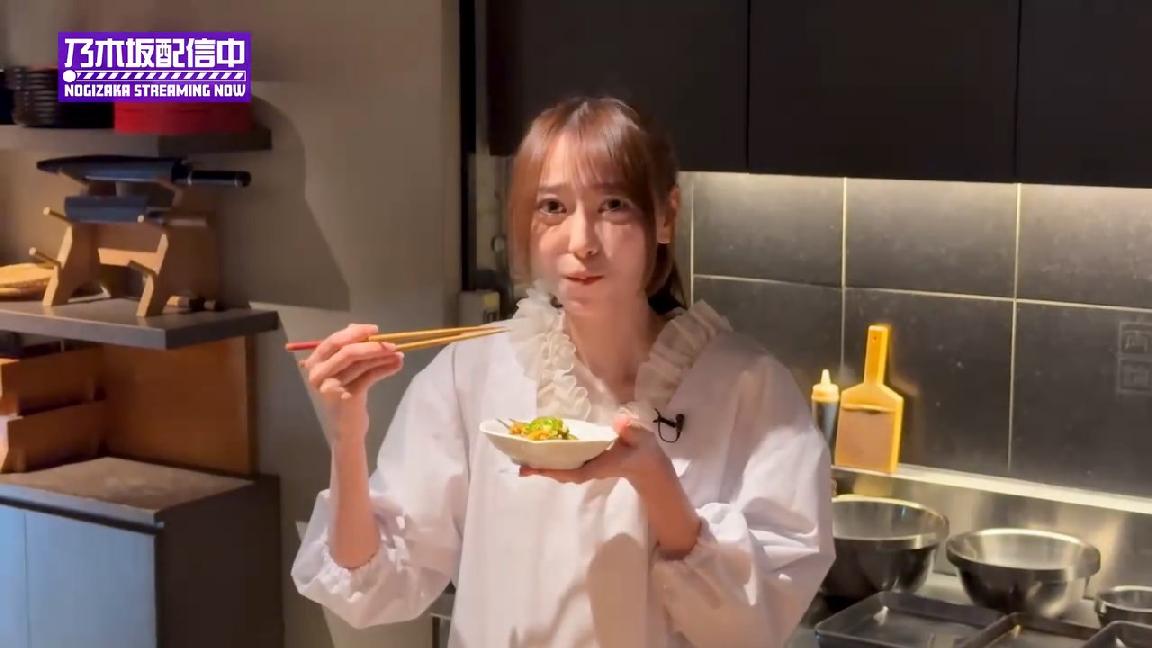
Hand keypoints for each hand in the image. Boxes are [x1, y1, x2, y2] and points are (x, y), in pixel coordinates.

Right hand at [300, 323, 404, 444]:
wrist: (346, 427)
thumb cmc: (345, 394)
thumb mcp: (344, 371)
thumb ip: (349, 349)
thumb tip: (367, 330)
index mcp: (314, 363)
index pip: (333, 341)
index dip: (355, 333)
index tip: (376, 330)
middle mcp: (318, 374)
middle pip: (347, 352)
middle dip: (372, 345)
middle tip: (393, 344)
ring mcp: (331, 387)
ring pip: (361, 364)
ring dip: (383, 357)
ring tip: (399, 354)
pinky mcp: (347, 397)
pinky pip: (369, 377)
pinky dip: (385, 369)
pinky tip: (396, 366)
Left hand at [522, 412, 701, 556]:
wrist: (651, 467)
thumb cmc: (645, 454)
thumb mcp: (642, 440)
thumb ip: (632, 431)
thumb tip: (619, 421)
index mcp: (600, 465)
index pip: (573, 472)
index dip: (553, 471)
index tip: (533, 469)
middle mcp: (590, 469)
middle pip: (562, 473)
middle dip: (542, 469)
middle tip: (519, 464)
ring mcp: (589, 467)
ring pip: (563, 469)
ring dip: (545, 464)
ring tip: (525, 457)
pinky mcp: (589, 463)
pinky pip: (568, 463)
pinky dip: (554, 458)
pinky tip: (544, 450)